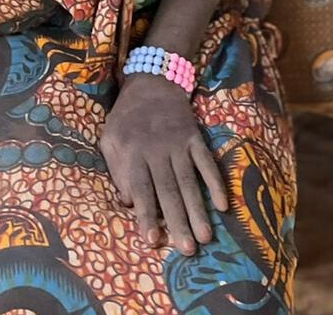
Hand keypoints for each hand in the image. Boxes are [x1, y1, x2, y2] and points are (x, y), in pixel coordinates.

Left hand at [100, 74, 227, 255]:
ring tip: (206, 236)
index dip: (147, 216)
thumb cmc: (126, 117)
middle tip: (188, 250)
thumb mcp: (109, 138)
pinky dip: (216, 183)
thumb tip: (129, 202)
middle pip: (169, 190)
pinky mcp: (195, 138)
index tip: (153, 242)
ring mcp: (178, 143)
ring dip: (198, 210)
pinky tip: (223, 205)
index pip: (141, 189)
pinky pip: (207, 162)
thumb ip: (116, 170)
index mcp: (132, 152)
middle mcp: (157, 150)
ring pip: (189, 181)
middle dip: (178, 221)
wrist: (153, 82)